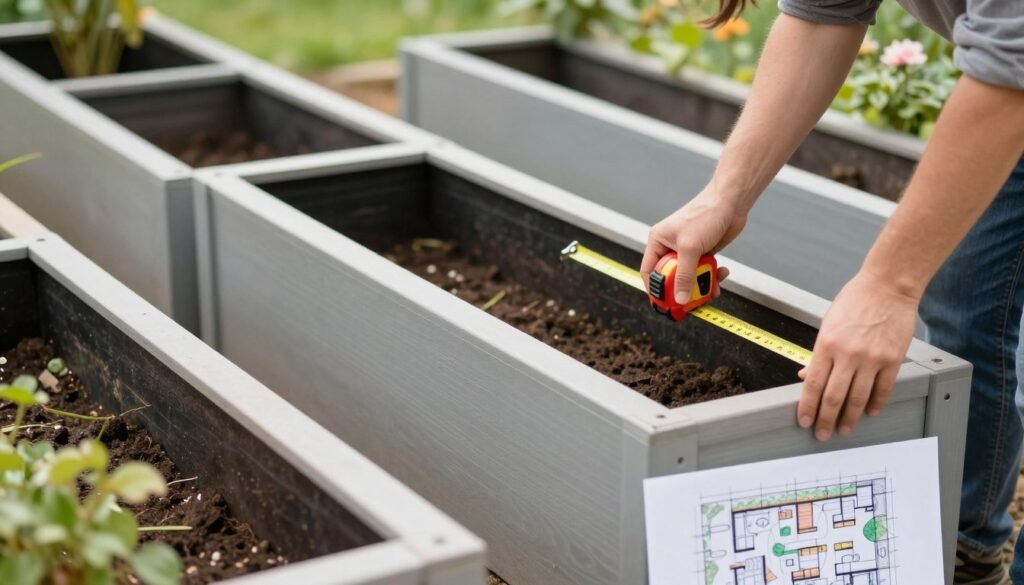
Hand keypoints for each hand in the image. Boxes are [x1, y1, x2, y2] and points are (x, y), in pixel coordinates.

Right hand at [641, 189, 746, 299]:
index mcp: (658, 242)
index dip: (655, 289)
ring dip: (701, 284)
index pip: (650, 271)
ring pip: (689, 277)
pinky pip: (703, 272)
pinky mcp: (703, 253)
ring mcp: (687, 251)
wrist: (730, 203)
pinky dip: (712, 276)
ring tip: (712, 286)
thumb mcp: (690, 248)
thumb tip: (679, 298)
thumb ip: (684, 275)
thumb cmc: (704, 215)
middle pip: (671, 278)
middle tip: (692, 299)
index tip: (665, 303)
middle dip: (683, 289)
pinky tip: (721, 272)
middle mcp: (670, 247)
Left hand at [798, 269, 918, 440]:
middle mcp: (848, 354)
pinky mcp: (892, 359)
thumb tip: (806, 375)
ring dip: (849, 418)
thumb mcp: (828, 324)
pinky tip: (869, 412)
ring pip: (857, 398)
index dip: (807, 407)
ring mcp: (871, 358)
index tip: (804, 420)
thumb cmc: (856, 300)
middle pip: (834, 397)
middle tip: (822, 433)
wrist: (888, 286)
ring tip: (844, 429)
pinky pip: (883, 389)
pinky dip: (875, 403)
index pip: (812, 384)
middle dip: (825, 419)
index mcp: (826, 344)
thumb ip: (819, 353)